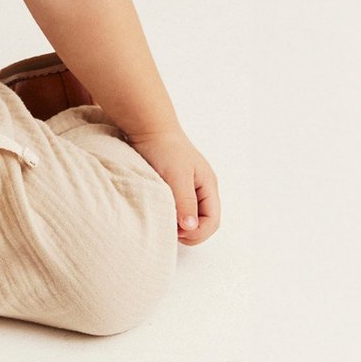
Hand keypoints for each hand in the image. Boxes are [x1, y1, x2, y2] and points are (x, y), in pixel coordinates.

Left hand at [127, 128, 219, 245]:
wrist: (148, 128)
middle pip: (203, 222)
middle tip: (167, 230)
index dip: (197, 232)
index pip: (212, 221)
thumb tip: (190, 227)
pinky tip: (158, 212)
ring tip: (162, 221)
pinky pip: (176, 208)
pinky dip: (170, 214)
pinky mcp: (172, 186)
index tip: (177, 233)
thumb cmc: (165, 148)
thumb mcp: (177, 176)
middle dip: (188, 231)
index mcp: (208, 186)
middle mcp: (201, 189)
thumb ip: (185, 201)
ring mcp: (187, 188)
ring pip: (189, 216)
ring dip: (178, 224)